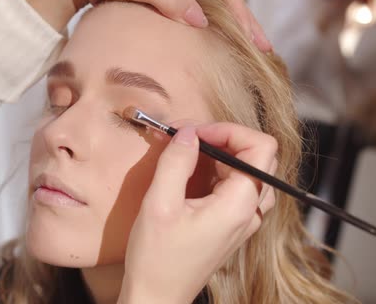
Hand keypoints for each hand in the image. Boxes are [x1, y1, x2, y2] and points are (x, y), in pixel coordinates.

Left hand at [73, 0, 271, 50]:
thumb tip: (201, 21)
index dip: (244, 18)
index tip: (259, 43)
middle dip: (245, 24)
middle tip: (263, 50)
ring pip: (213, 4)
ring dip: (230, 25)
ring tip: (247, 48)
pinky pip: (196, 7)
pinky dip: (209, 24)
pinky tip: (215, 40)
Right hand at [118, 122, 277, 302]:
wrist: (157, 296)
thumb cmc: (157, 258)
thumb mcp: (159, 205)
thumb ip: (176, 163)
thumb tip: (188, 132)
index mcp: (239, 205)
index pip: (261, 147)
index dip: (229, 130)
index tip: (196, 132)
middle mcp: (249, 211)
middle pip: (257, 156)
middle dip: (223, 138)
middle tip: (187, 138)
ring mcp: (243, 220)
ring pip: (248, 170)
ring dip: (221, 154)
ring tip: (189, 154)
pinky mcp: (232, 225)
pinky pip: (236, 186)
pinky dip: (217, 171)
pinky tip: (191, 175)